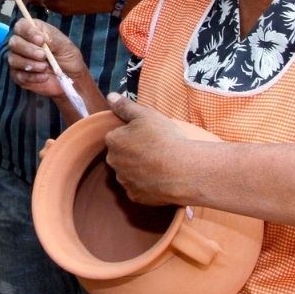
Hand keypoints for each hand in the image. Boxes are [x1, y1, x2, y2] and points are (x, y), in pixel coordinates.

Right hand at [5, 16, 86, 97]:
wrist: (71, 77)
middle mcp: (22, 43)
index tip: (41, 40)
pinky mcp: (18, 75)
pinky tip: (44, 77)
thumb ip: (53, 39)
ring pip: (13, 59)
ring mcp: (18, 60)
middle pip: (14, 42)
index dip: (28, 32)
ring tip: (45, 67)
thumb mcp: (65, 45)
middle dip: (28, 49)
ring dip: (30, 64)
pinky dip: (32, 77)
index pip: (21, 26)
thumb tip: (43, 38)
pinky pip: (18, 75)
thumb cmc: (67, 57)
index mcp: (32, 31)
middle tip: (43, 55)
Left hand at [103, 92, 214, 206]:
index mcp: (113, 141)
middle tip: (156, 148)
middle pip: (121, 154)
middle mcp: (113, 162)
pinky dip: (147, 184)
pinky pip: (138, 188)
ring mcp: (124, 181)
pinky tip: (161, 178)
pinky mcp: (136, 197)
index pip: (117, 135)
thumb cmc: (165, 139)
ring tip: (161, 164)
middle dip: (133, 152)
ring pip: (129, 172)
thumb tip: (110, 96)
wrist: (184, 171)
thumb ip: (125, 106)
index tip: (148, 135)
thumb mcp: (145, 115)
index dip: (133, 134)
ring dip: (139, 168)